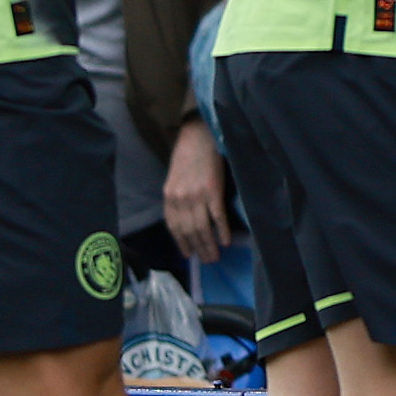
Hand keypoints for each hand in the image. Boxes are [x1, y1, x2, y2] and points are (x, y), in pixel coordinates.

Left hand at [161, 119, 229, 264]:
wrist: (199, 134)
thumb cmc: (188, 153)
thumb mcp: (175, 178)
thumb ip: (178, 197)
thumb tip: (187, 218)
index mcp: (169, 196)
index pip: (174, 226)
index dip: (182, 242)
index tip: (189, 254)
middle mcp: (181, 199)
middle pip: (189, 231)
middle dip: (198, 248)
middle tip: (207, 261)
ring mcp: (197, 196)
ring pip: (202, 228)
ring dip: (209, 245)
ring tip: (215, 256)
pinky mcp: (213, 190)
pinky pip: (217, 216)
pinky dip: (222, 231)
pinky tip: (226, 241)